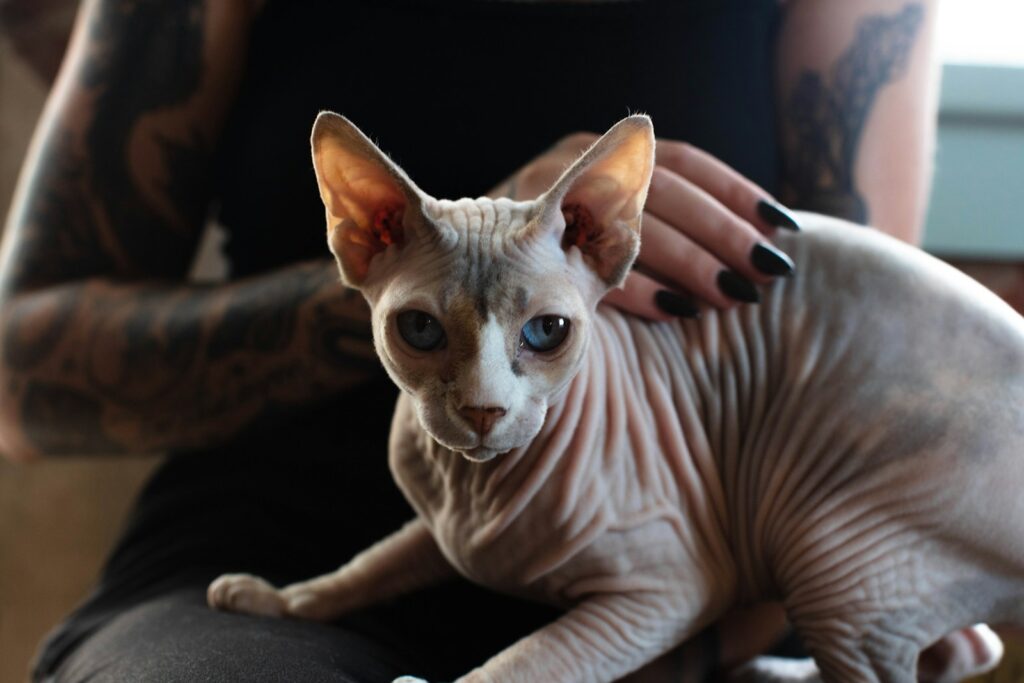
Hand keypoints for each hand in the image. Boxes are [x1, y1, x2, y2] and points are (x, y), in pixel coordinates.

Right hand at [490, 133, 799, 320]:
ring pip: (633, 222)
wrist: (471, 266)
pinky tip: (675, 314)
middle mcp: (576, 160)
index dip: (735, 192)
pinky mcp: (520, 237)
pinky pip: (590, 265)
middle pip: (665, 192)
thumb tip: (753, 247)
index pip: (684, 162)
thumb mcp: (607, 225)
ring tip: (730, 296)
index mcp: (609, 151)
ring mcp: (544, 193)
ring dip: (687, 263)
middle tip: (762, 275)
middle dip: (720, 235)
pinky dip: (638, 289)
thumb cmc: (557, 253)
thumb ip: (663, 226)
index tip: (780, 229)